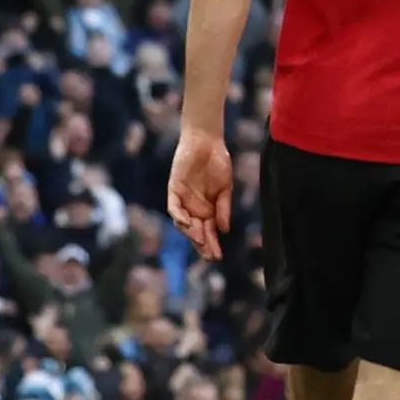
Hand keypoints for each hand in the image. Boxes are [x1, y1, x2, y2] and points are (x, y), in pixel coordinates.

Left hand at [167, 127, 233, 258]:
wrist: (207, 142)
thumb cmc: (218, 163)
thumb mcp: (225, 188)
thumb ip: (223, 208)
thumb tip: (224, 230)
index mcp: (208, 209)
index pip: (209, 232)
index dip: (212, 244)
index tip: (218, 257)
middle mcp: (194, 208)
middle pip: (196, 231)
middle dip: (202, 245)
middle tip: (209, 257)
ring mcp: (183, 200)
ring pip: (184, 223)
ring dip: (191, 233)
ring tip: (201, 242)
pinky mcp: (174, 190)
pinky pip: (174, 207)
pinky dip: (179, 216)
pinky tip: (187, 223)